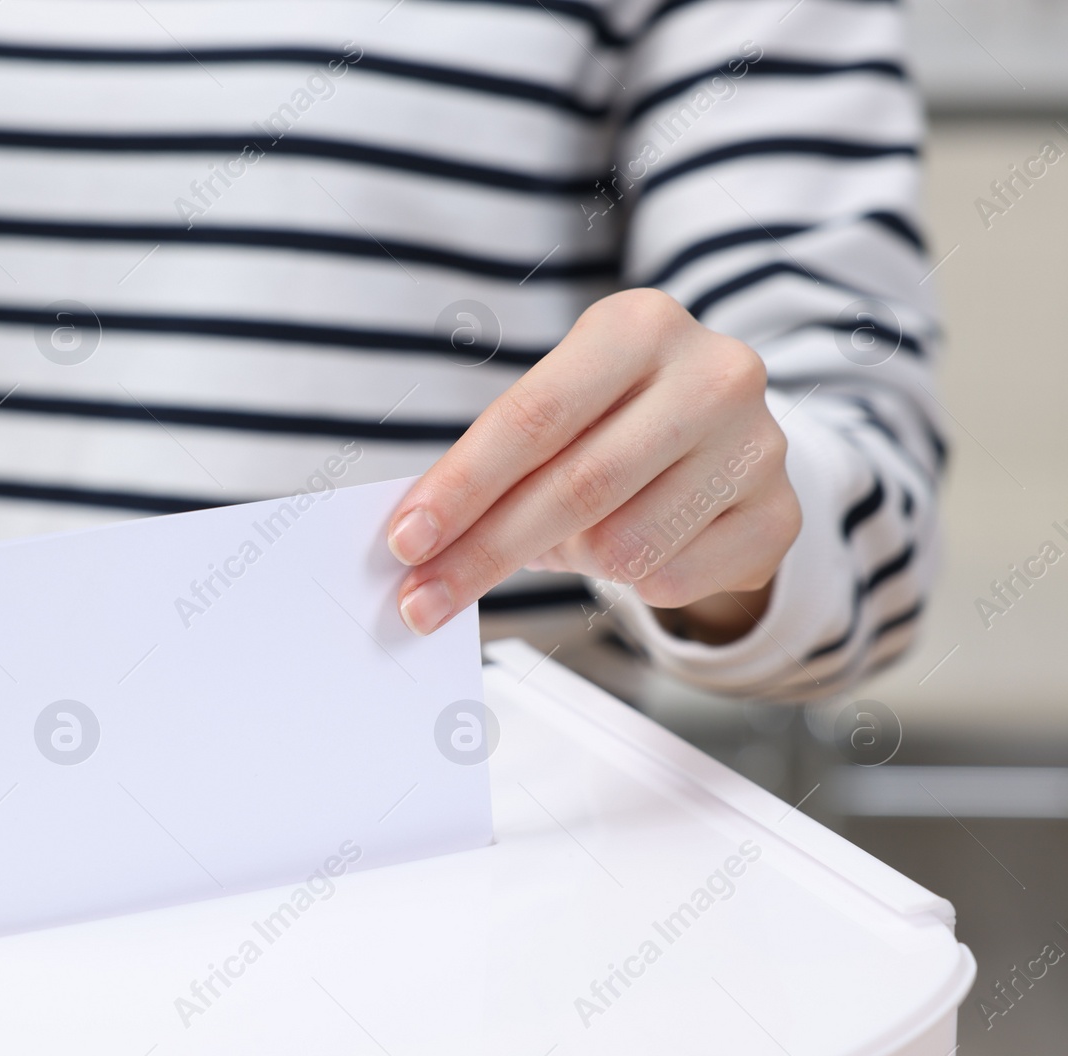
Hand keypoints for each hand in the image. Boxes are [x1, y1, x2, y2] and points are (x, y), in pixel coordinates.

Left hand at [387, 289, 801, 642]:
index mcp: (639, 324)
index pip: (533, 417)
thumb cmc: (613, 421)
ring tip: (569, 536)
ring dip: (567, 559)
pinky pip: (668, 580)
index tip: (405, 542)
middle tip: (422, 601)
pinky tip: (633, 543)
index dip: (462, 487)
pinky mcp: (780, 515)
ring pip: (621, 546)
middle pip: (573, 489)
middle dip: (483, 553)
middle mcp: (712, 373)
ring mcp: (758, 445)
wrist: (726, 440)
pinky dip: (625, 583)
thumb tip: (418, 539)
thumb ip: (495, 460)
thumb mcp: (557, 410)